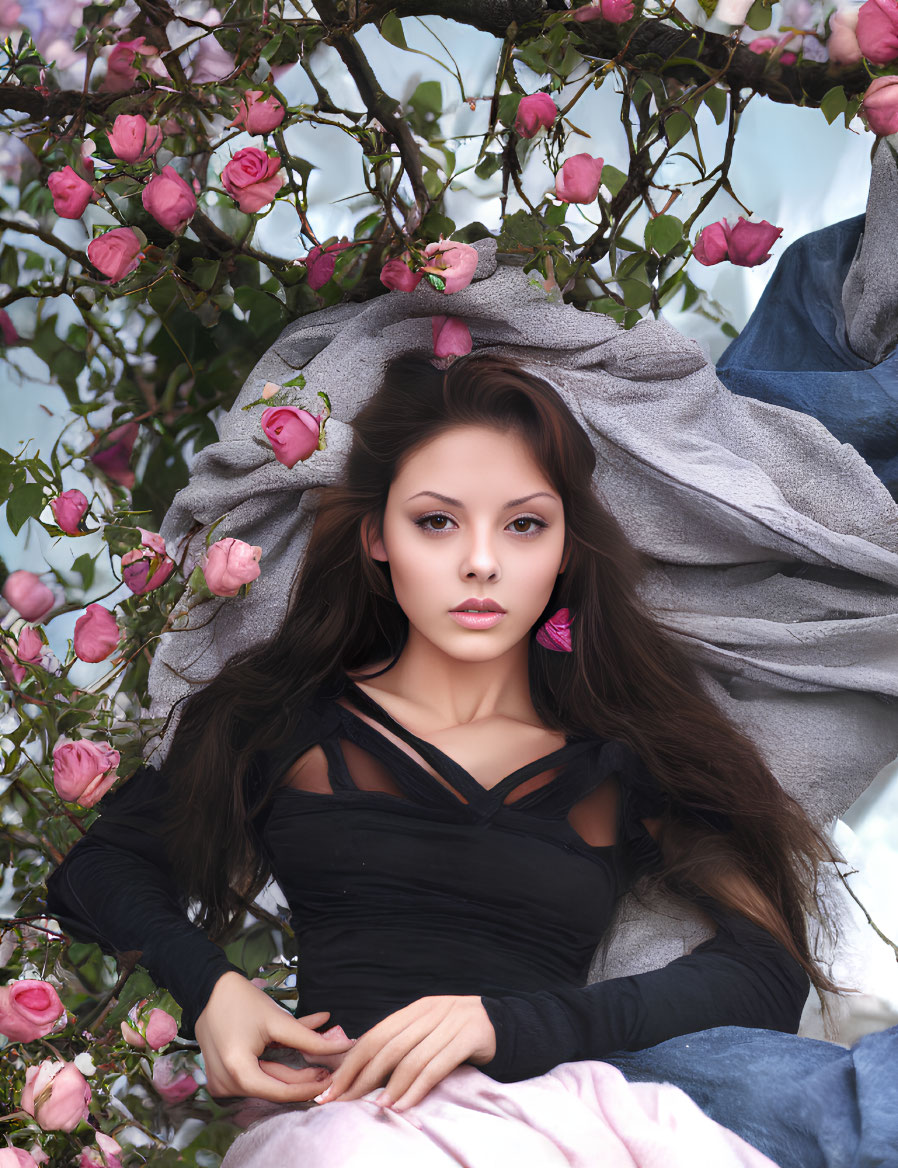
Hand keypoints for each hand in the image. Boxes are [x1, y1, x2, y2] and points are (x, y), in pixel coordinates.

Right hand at [194, 971, 355, 1102]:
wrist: (209, 989)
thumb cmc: (242, 1000)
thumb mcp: (278, 1020)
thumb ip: (309, 1039)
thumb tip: (341, 1046)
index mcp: (238, 1072)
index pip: (281, 1091)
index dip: (309, 1087)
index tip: (331, 1080)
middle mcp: (227, 1084)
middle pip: (274, 1087)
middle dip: (302, 1078)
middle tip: (328, 1070)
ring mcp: (222, 1083)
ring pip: (266, 1081)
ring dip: (291, 1069)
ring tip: (317, 1063)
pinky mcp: (222, 1077)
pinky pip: (255, 1074)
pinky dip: (274, 1065)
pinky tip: (294, 1053)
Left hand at [313, 995, 496, 1111]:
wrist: (506, 1025)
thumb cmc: (461, 1034)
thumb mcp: (431, 1031)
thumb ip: (405, 1043)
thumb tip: (365, 1071)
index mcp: (416, 1009)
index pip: (375, 1035)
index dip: (351, 1062)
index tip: (332, 1087)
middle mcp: (429, 1012)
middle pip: (387, 1046)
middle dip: (361, 1076)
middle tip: (341, 1101)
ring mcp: (450, 1022)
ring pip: (410, 1057)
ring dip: (389, 1086)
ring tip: (374, 1107)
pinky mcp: (468, 1037)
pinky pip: (436, 1066)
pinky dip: (417, 1088)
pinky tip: (404, 1105)